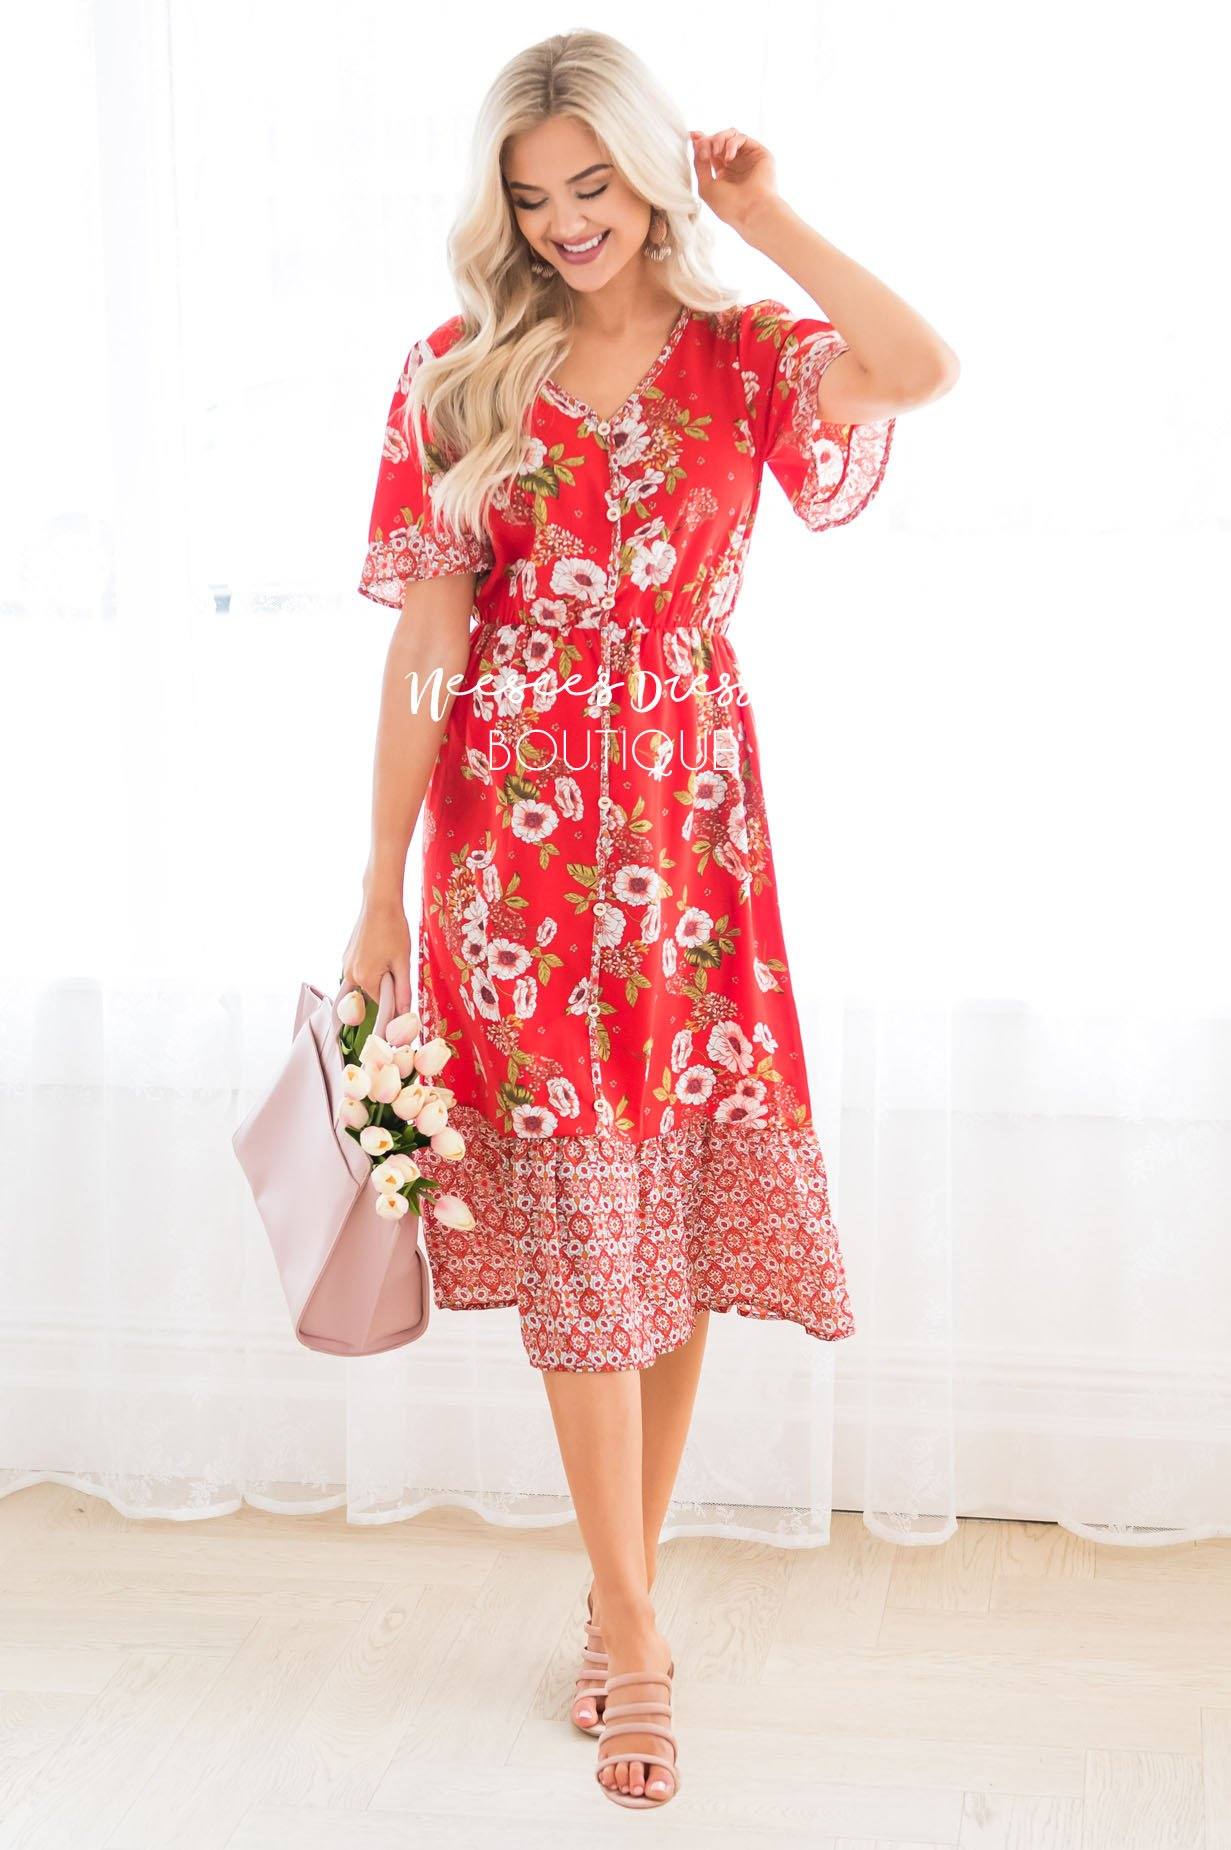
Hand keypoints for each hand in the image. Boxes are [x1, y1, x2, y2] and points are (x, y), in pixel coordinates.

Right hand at [339, 892, 412, 1015]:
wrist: (379, 903)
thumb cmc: (393, 930)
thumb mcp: (403, 962)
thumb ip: (403, 991)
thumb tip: (405, 1014)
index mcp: (364, 978)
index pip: (382, 1003)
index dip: (395, 997)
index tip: (403, 984)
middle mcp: (350, 974)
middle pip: (372, 993)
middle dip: (386, 985)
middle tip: (396, 963)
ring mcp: (346, 964)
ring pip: (366, 981)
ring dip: (379, 976)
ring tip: (389, 954)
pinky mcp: (346, 956)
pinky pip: (360, 971)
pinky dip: (371, 968)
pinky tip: (380, 951)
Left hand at [689, 127, 780, 234]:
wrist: (752, 211)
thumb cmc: (729, 205)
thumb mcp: (705, 186)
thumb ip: (699, 165)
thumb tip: (696, 144)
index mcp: (723, 175)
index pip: (711, 152)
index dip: (701, 141)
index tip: (692, 135)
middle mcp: (736, 165)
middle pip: (719, 141)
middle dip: (708, 141)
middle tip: (703, 148)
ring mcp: (747, 158)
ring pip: (730, 135)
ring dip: (719, 139)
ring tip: (715, 152)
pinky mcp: (759, 153)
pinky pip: (741, 137)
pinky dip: (731, 143)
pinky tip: (728, 158)